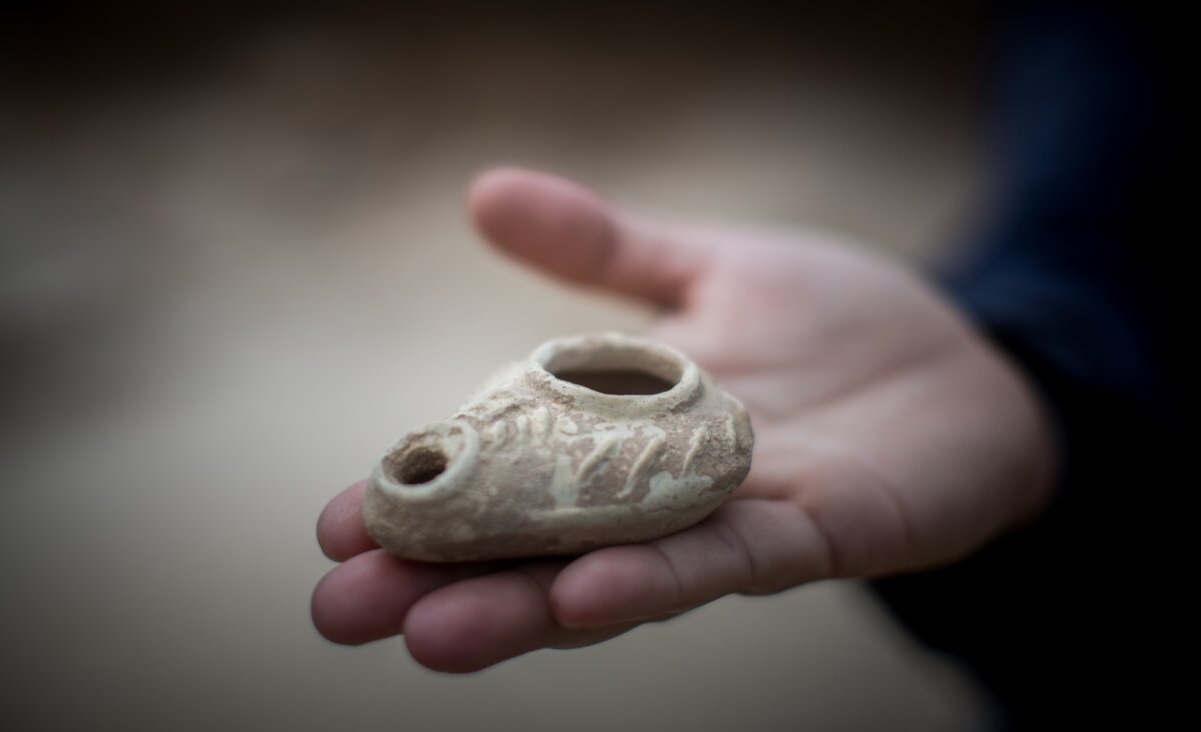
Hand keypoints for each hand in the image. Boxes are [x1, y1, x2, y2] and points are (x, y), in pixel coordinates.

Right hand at [311, 168, 1055, 671]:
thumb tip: (482, 192)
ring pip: (614, 573)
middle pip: (536, 545)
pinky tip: (585, 596)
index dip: (424, 494)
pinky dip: (655, 579)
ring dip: (524, 607)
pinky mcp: (816, 534)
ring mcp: (730, 521)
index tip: (334, 524)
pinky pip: (729, 564)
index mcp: (620, 431)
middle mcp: (658, 493)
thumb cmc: (837, 322)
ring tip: (431, 632)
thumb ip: (604, 248)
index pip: (503, 469)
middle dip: (439, 578)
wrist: (970, 360)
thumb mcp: (708, 267)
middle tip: (336, 613)